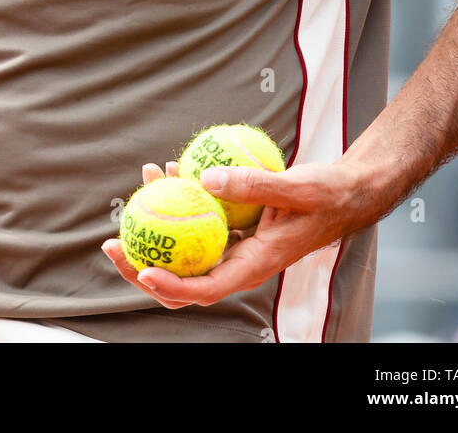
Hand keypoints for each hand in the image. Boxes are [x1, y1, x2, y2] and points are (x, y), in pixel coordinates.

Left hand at [101, 157, 371, 308]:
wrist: (346, 192)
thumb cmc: (326, 195)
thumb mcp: (294, 188)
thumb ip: (253, 185)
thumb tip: (205, 177)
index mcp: (253, 267)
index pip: (204, 290)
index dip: (170, 286)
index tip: (142, 269)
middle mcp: (238, 263)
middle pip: (182, 280)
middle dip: (142, 266)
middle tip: (111, 242)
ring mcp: (234, 248)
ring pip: (186, 249)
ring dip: (158, 223)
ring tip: (142, 179)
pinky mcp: (233, 229)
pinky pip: (199, 221)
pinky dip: (182, 200)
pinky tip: (171, 167)